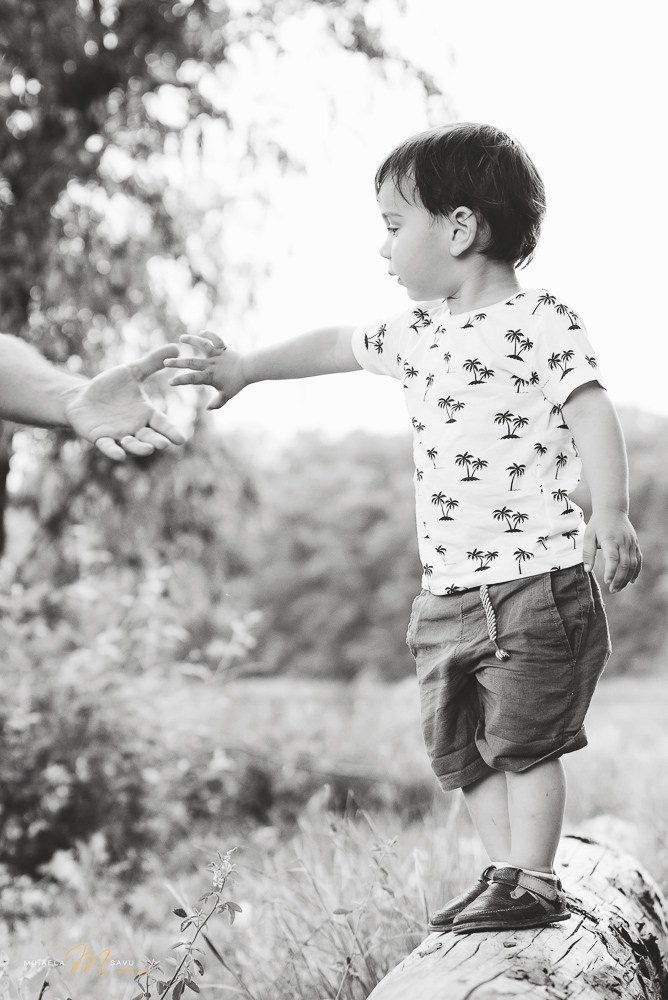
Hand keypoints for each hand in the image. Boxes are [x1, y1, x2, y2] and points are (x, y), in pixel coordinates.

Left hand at [64, 345, 186, 459]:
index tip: (182, 439)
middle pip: (149, 438)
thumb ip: (152, 362)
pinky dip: (114, 452)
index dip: (171, 431)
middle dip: (156, 441)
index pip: (162, 424)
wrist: (83, 398)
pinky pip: (108, 447)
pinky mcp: (100, 438)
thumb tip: (177, 346)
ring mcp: (118, 435)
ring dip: (139, 449)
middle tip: (164, 444)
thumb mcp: (131, 372)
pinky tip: (119, 455)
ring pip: (132, 446)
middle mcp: (135, 428)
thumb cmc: (110, 387)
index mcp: (146, 414)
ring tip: (148, 449)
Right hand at [163, 331, 247, 409]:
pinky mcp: (223, 348)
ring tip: (181, 338)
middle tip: (165, 362)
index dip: (181, 380)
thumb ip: (217, 403)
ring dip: (191, 340)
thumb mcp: (227, 395)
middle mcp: (211, 364)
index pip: (192, 379)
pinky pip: (215, 339)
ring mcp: (216, 354)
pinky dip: (209, 335)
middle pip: (192, 362)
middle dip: (177, 363)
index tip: (170, 382)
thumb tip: (208, 408)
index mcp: (210, 376)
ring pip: (202, 345)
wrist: (249, 369)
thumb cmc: (238, 383)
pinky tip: (201, 332)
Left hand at [583, 509, 641, 592]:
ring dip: (627, 578)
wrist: (613, 510)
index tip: (606, 581)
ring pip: (633, 564)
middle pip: (625, 564)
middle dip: (620, 579)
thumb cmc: (598, 524)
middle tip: (613, 590)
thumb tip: (587, 570)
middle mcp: (623, 542)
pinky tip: (631, 581)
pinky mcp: (635, 544)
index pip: (613, 558)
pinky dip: (636, 572)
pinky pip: (638, 560)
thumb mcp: (588, 535)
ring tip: (618, 588)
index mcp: (610, 539)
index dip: (611, 570)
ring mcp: (631, 543)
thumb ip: (587, 553)